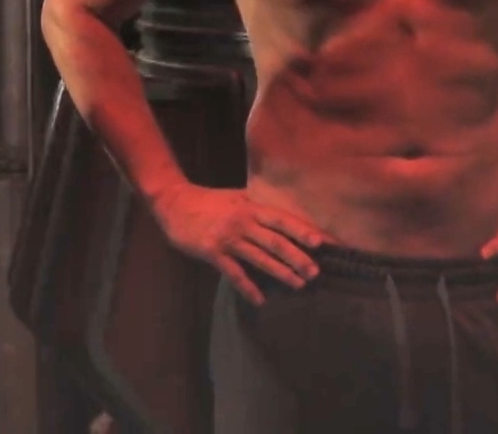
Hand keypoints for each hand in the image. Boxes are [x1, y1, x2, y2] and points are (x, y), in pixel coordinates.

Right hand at [150, 184, 326, 305]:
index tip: (323, 243)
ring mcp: (228, 238)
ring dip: (280, 272)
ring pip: (259, 257)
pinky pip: (234, 273)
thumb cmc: (208, 201)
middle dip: (297, 257)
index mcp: (251, 207)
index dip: (303, 231)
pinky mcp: (212, 252)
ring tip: (298, 285)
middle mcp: (243, 222)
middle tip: (315, 272)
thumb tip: (282, 221)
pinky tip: (260, 300)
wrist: (173, 202)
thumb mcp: (236, 198)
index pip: (283, 220)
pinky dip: (248, 287)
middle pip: (275, 241)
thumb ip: (257, 209)